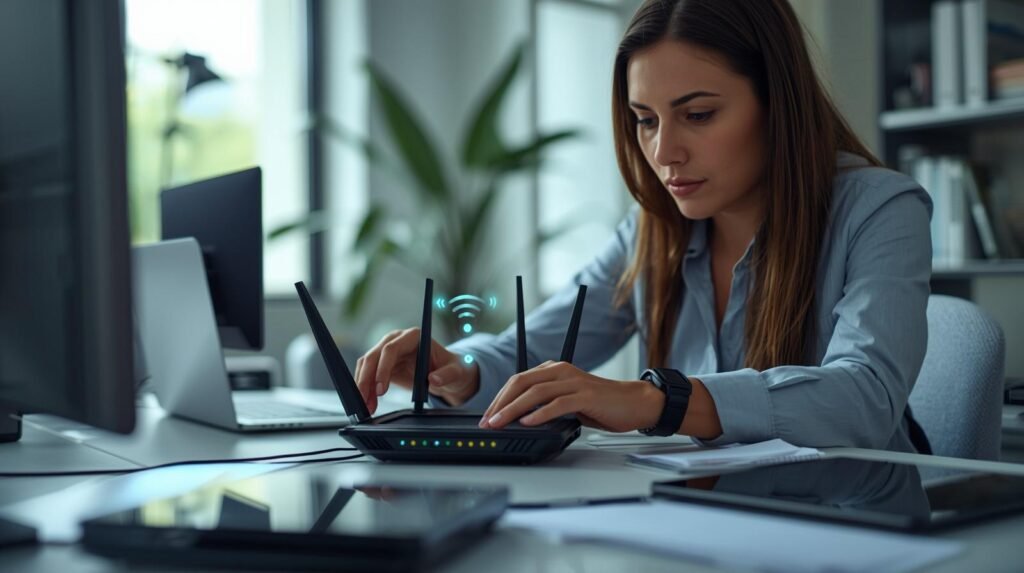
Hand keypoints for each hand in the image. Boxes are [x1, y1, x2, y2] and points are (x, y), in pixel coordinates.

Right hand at [354, 328, 478, 413]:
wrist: (446, 372)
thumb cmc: (451, 367)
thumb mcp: (455, 371)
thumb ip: (447, 375)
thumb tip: (434, 379)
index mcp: (413, 337)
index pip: (391, 349)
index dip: (383, 368)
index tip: (381, 389)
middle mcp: (397, 340)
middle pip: (373, 357)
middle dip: (366, 380)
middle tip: (366, 401)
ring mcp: (387, 351)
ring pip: (367, 366)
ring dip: (363, 387)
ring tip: (366, 407)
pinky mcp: (383, 364)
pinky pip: (368, 375)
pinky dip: (366, 389)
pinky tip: (368, 403)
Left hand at [478, 361, 663, 432]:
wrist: (635, 404)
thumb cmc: (602, 405)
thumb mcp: (568, 402)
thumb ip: (547, 404)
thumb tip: (521, 419)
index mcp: (555, 370)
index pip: (518, 380)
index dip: (499, 398)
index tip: (487, 416)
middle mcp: (561, 371)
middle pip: (521, 383)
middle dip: (500, 403)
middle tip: (488, 422)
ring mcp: (574, 381)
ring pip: (535, 392)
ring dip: (513, 409)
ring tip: (500, 423)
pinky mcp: (586, 395)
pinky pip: (557, 403)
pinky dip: (540, 413)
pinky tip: (528, 422)